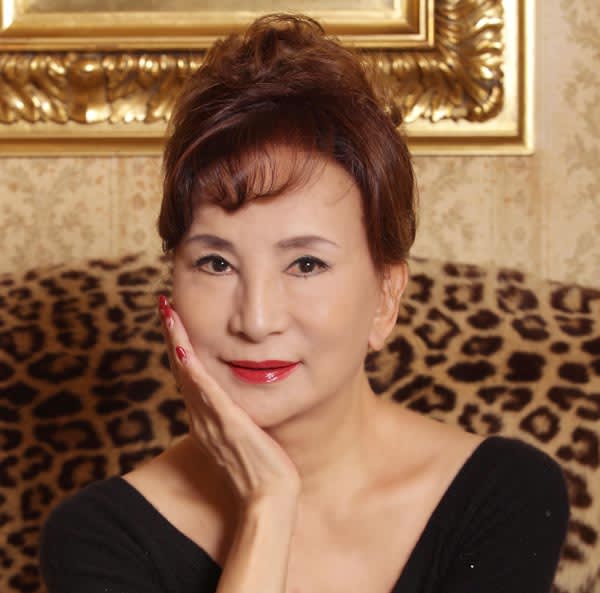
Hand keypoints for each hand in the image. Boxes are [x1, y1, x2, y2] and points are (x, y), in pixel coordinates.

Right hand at [158, 295, 300, 507]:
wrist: (268, 499)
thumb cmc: (261, 470)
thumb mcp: (243, 437)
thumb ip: (234, 417)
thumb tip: (237, 401)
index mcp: (206, 419)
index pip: (189, 376)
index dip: (180, 347)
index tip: (176, 321)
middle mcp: (202, 418)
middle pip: (182, 370)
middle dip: (174, 336)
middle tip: (165, 306)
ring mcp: (212, 421)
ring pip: (189, 376)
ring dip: (178, 343)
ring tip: (169, 315)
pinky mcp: (228, 425)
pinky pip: (206, 394)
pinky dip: (194, 371)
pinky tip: (186, 350)